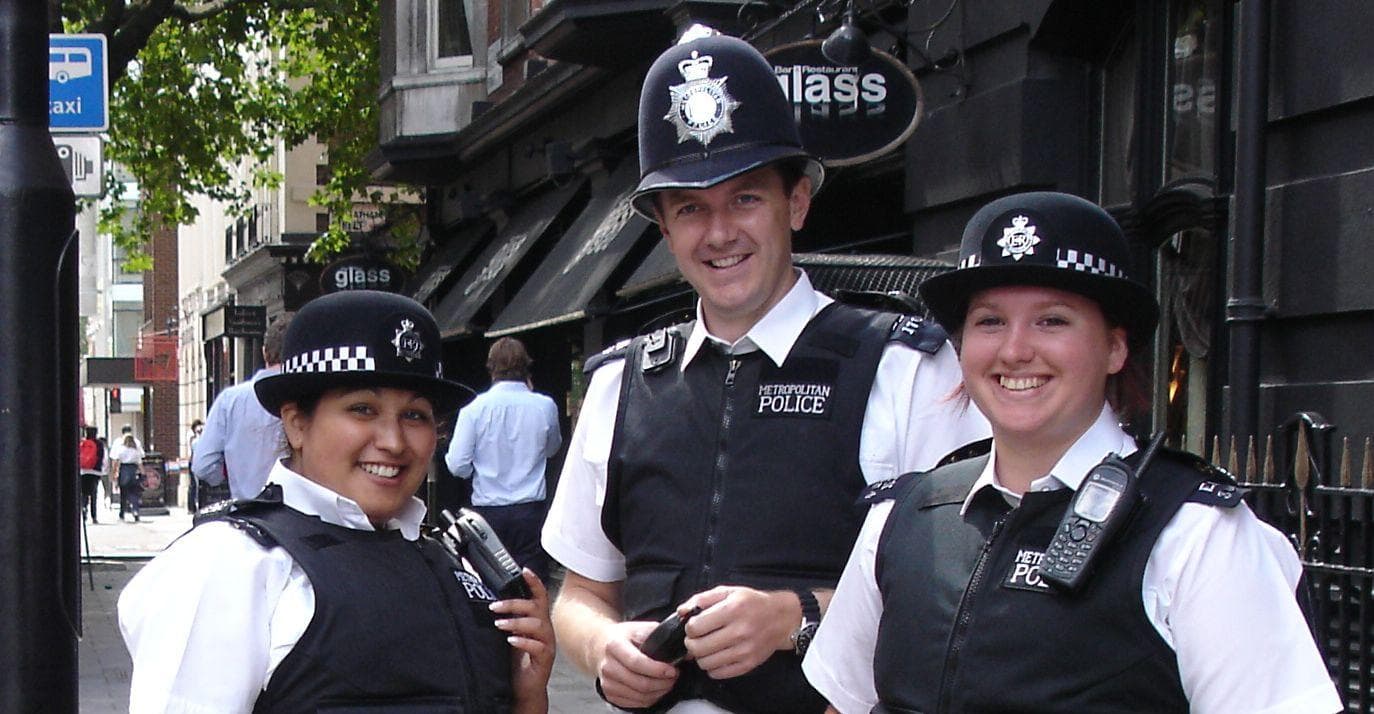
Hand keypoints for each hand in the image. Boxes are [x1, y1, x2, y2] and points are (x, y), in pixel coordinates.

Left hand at [492, 569, 553, 713]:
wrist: (525, 687)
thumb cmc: (518, 661)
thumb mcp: (510, 634)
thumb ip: (506, 619)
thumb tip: (490, 602)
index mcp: (537, 620)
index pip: (539, 596)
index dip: (533, 582)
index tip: (524, 571)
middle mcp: (545, 629)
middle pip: (536, 607)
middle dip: (514, 604)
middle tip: (495, 607)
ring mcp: (547, 643)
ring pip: (537, 624)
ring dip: (516, 622)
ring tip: (499, 624)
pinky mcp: (545, 658)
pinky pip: (538, 646)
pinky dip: (523, 641)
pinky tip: (511, 641)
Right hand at [594, 619, 679, 708]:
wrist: (600, 647)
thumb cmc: (623, 638)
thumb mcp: (638, 628)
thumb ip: (660, 636)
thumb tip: (685, 650)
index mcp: (614, 646)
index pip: (637, 662)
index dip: (657, 669)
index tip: (672, 670)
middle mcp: (608, 666)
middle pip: (639, 683)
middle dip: (663, 683)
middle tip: (674, 676)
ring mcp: (607, 683)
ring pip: (639, 696)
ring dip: (659, 692)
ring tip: (668, 682)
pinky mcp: (610, 694)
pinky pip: (635, 703)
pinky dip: (650, 699)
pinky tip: (657, 689)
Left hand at [679, 586, 796, 679]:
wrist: (781, 618)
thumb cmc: (752, 603)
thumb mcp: (728, 592)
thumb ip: (702, 599)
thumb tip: (681, 611)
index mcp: (732, 610)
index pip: (695, 627)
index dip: (689, 627)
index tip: (694, 625)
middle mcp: (739, 631)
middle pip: (698, 648)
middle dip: (691, 643)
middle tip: (696, 638)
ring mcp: (744, 651)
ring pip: (705, 663)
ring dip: (701, 656)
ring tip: (707, 647)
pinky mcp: (748, 664)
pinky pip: (718, 673)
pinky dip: (712, 667)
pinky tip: (717, 656)